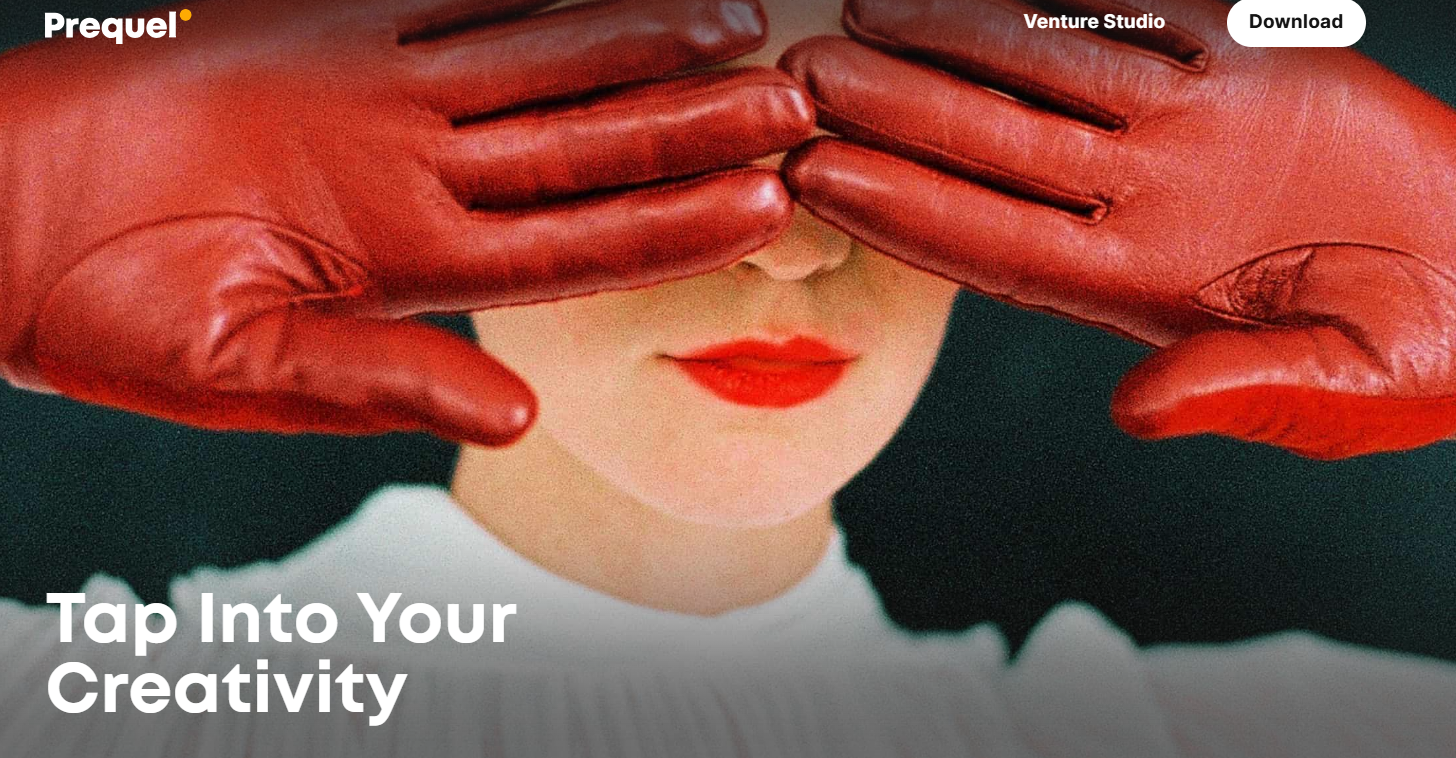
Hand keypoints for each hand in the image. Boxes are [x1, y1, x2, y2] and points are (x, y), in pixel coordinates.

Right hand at [0, 0, 812, 445]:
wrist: (8, 211)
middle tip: (801, 104)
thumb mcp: (250, 370)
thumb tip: (520, 419)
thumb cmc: (105, 312)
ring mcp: (386, 100)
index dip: (678, 226)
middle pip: (587, 150)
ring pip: (540, 65)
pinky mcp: (331, 30)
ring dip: (641, 47)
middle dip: (693, 128)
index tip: (773, 203)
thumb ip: (388, 384)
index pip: (582, 248)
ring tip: (744, 28)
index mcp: (415, 270)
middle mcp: (424, 183)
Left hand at [779, 0, 1455, 458]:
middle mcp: (1144, 201)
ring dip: (957, 37)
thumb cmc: (1420, 353)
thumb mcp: (1340, 388)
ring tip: (866, 7)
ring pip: (1052, 68)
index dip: (902, 209)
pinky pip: (1151, 14)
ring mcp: (1188, 131)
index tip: (814, 178)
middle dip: (896, 110)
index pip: (993, 243)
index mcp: (1144, 285)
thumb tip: (1132, 410)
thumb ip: (1236, 392)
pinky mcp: (1249, 67)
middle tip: (799, 80)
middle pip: (994, 146)